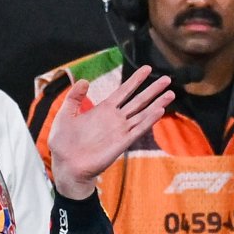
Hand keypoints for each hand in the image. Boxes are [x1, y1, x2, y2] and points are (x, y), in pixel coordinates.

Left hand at [48, 65, 174, 199]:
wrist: (65, 165)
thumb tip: (83, 80)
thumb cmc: (63, 143)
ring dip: (157, 104)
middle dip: (152, 90)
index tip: (147, 68)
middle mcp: (115, 119)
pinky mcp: (121, 143)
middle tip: (167, 79)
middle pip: (138, 101)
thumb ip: (74, 98)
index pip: (123, 91)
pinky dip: (149, 120)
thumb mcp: (65, 115)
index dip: (135, 80)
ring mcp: (120, 131)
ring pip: (142, 114)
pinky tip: (160, 111)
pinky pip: (138, 130)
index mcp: (103, 110)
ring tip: (170, 94)